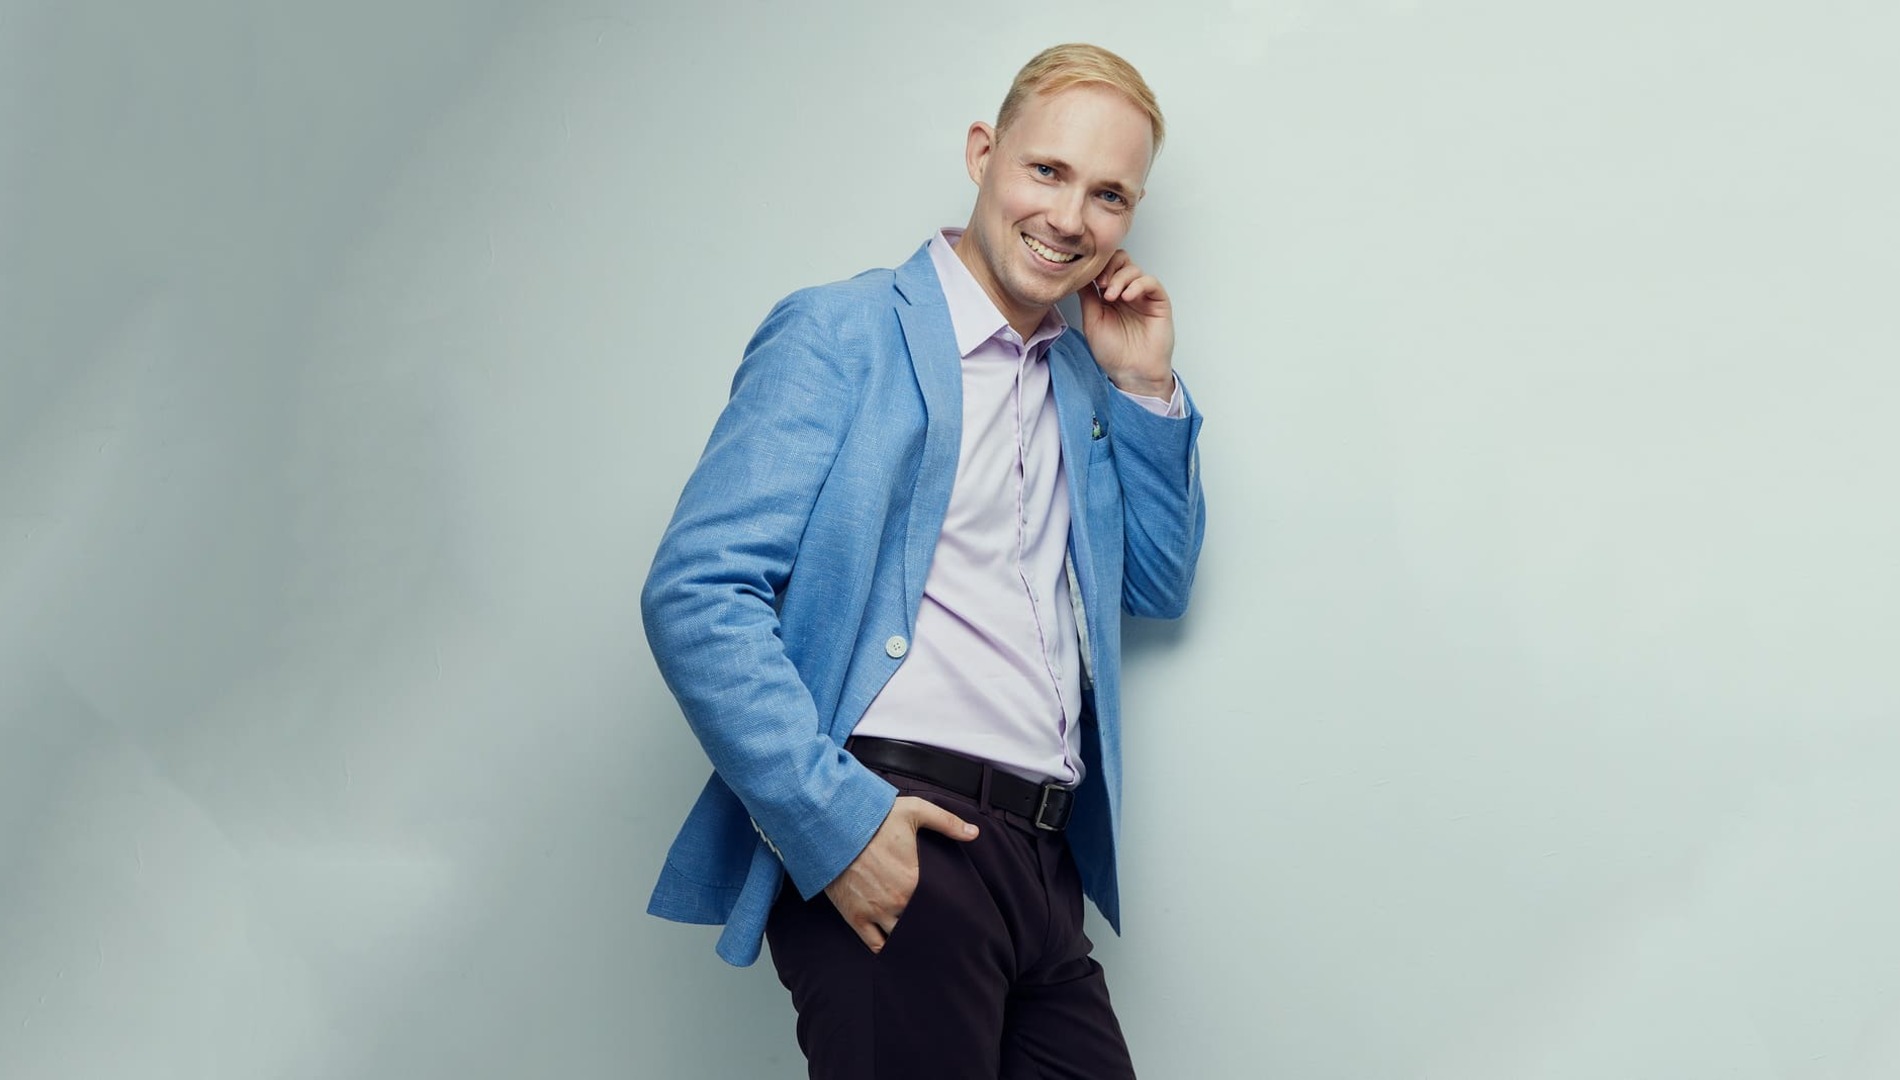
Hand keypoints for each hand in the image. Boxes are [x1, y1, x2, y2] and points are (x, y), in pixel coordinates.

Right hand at [822, 795, 977, 952]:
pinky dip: (886, 949)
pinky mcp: (855, 917)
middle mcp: (897, 902)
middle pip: (920, 926)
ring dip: (908, 940)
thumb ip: (947, 822)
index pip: (938, 907)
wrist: (832, 825)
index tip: (950, 913)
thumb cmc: (873, 818)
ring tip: (918, 941)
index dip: (943, 910)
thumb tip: (975, 833)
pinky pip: (874, 944)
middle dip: (928, 928)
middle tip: (936, 930)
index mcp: (915, 881)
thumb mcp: (915, 811)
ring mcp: (875, 912)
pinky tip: (894, 948)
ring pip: (900, 938)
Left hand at [1078, 249, 1175, 398]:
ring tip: (1112, 297)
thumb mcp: (1092, 320)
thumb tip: (1080, 275)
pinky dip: (1138, 284)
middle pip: (1121, 260)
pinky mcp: (1158, 302)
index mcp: (1109, 294)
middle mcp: (1126, 291)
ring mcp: (1143, 296)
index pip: (1105, 267)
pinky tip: (1127, 297)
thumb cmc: (1113, 352)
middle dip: (1109, 267)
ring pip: (1134, 269)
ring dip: (1120, 279)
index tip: (1090, 280)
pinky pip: (1151, 282)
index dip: (1098, 267)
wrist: (1131, 372)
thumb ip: (1087, 296)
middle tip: (1101, 285)